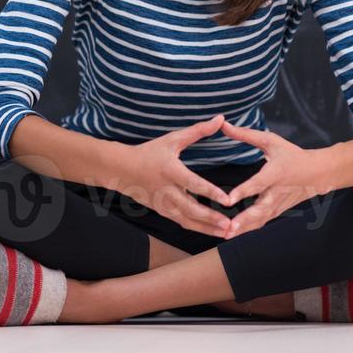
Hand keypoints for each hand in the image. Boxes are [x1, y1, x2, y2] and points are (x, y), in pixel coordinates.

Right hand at [116, 114, 233, 236]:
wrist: (122, 170)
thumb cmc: (150, 152)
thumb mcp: (172, 139)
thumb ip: (198, 130)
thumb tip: (221, 119)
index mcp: (170, 171)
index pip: (193, 184)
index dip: (210, 192)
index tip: (227, 201)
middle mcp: (167, 191)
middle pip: (191, 209)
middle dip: (211, 219)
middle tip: (231, 225)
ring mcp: (164, 204)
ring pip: (188, 221)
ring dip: (208, 229)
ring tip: (227, 234)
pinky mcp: (163, 212)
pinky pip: (183, 223)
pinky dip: (198, 229)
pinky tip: (214, 232)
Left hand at [220, 120, 335, 237]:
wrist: (317, 173)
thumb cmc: (292, 155)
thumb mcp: (271, 141)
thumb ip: (246, 135)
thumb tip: (224, 125)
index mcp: (275, 173)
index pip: (257, 184)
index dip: (243, 192)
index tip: (228, 200)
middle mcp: (277, 192)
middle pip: (260, 210)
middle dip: (244, 221)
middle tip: (228, 229)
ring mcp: (278, 205)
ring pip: (260, 220)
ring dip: (244, 229)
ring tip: (225, 235)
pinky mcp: (277, 212)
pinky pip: (261, 223)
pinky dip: (248, 230)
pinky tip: (232, 234)